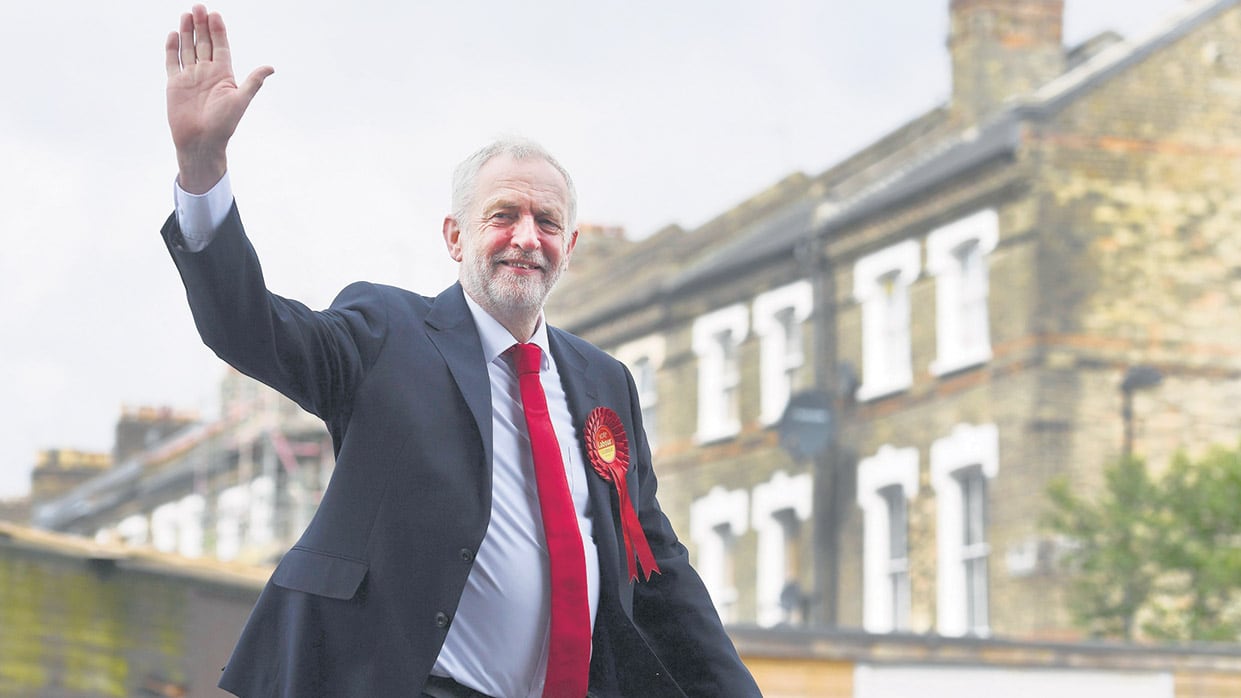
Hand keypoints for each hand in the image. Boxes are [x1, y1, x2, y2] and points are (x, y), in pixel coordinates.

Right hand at [165, 4, 272, 192]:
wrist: (201, 142)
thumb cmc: (223, 125)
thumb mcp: (240, 100)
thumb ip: (253, 82)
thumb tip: (271, 67)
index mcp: (223, 75)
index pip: (221, 46)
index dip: (218, 31)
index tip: (215, 15)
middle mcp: (206, 72)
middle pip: (203, 43)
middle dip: (201, 25)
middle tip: (199, 7)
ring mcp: (190, 77)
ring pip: (188, 48)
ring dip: (188, 32)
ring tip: (187, 14)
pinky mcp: (175, 83)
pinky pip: (173, 62)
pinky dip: (172, 48)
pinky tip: (174, 34)